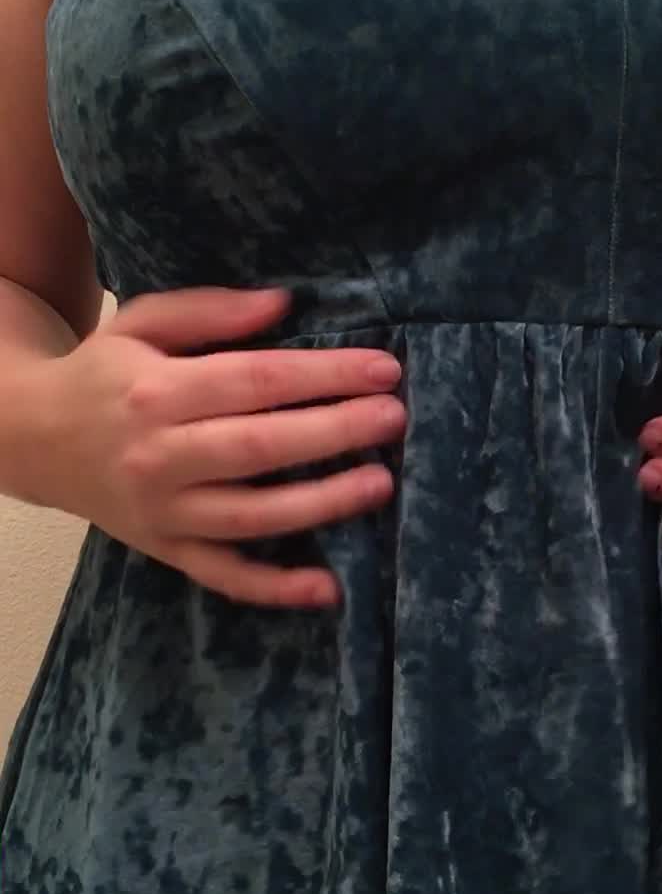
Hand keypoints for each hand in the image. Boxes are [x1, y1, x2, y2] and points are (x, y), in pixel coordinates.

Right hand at [25, 285, 405, 610]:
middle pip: (260, 447)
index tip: (383, 369)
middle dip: (335, 432)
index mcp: (157, 392)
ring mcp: (163, 512)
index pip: (256, 381)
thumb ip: (210, 310)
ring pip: (253, 517)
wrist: (31, 438)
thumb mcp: (142, 323)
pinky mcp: (166, 550)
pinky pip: (225, 576)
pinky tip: (329, 588)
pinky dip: (275, 589)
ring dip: (321, 504)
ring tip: (380, 484)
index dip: (325, 375)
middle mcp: (159, 456)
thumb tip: (283, 305)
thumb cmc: (104, 373)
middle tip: (394, 418)